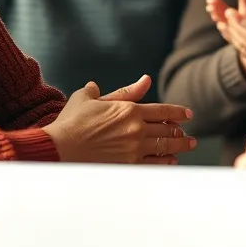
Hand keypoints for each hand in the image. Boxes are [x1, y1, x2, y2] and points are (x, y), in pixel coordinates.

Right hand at [43, 75, 196, 164]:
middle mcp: (136, 129)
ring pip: (165, 147)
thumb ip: (122, 91)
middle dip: (180, 132)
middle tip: (188, 135)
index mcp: (128, 110)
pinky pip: (154, 165)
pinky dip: (165, 162)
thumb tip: (144, 80)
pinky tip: (171, 162)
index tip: (188, 114)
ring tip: (187, 146)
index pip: (163, 110)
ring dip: (179, 146)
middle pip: (167, 130)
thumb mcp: (91, 98)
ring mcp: (133, 149)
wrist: (58, 149)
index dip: (178, 112)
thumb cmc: (70, 122)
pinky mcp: (127, 166)